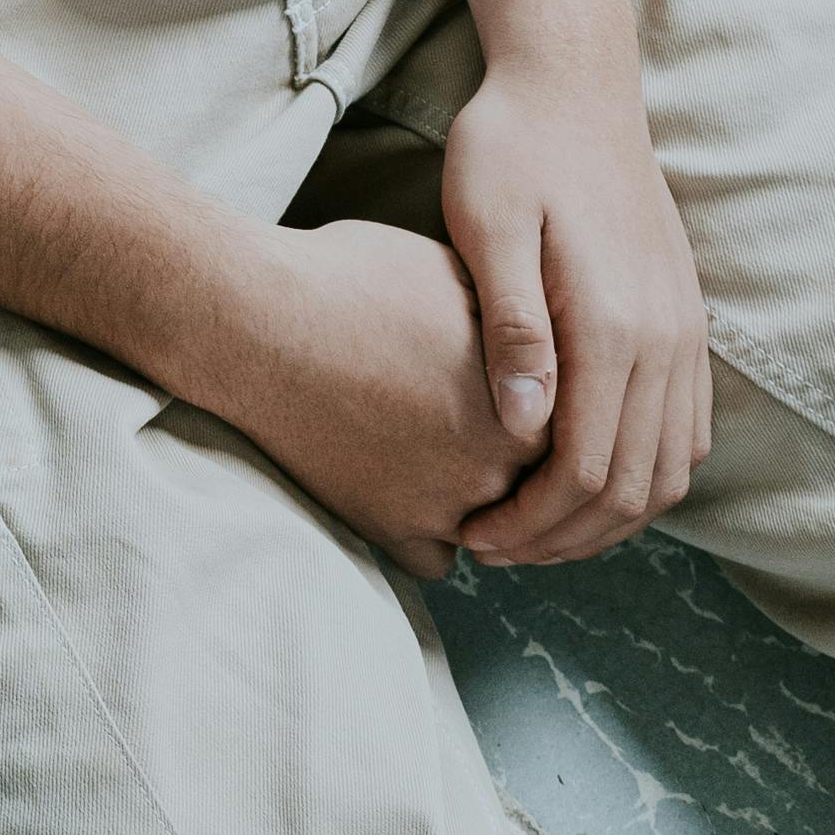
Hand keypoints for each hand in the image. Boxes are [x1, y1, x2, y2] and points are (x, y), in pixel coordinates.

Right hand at [203, 215, 528, 576]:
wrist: (261, 320)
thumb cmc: (356, 278)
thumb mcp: (459, 276)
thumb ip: (515, 327)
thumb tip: (541, 338)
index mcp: (528, 403)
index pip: (573, 429)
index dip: (542, 408)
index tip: (516, 392)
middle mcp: (498, 466)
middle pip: (534, 482)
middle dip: (512, 458)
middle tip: (477, 424)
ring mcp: (445, 508)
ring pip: (494, 529)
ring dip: (479, 503)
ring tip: (440, 452)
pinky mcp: (390, 532)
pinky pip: (436, 558)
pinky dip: (427, 533)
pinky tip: (408, 488)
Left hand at [435, 54, 708, 566]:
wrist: (575, 82)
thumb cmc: (513, 147)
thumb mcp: (488, 224)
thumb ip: (512, 327)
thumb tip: (522, 431)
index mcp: (614, 324)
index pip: (585, 471)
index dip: (530, 524)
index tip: (474, 536)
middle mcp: (665, 339)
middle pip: (632, 489)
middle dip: (564, 537)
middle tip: (495, 547)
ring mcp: (685, 331)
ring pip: (668, 471)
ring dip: (608, 518)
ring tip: (536, 526)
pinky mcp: (687, 320)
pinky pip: (686, 430)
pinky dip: (645, 476)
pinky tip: (588, 477)